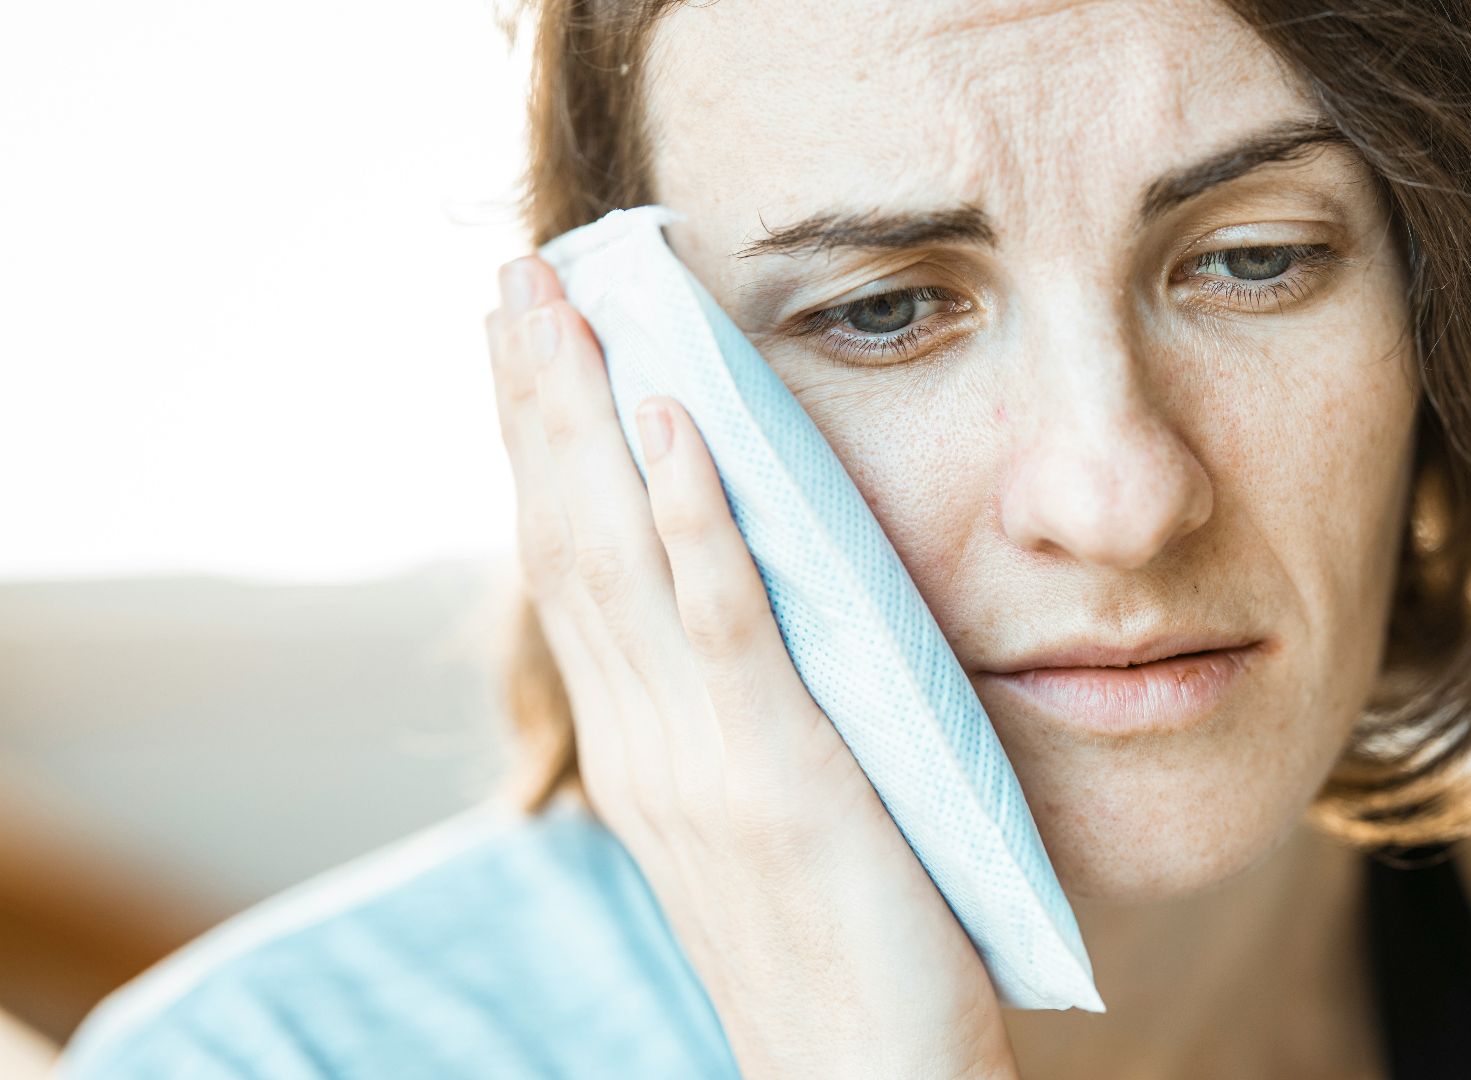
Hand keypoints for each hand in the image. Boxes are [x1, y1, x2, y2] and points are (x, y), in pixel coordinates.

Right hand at [484, 255, 1018, 1079]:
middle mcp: (645, 744)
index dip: (539, 448)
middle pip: (566, 536)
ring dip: (584, 417)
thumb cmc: (833, 955)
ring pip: (618, 554)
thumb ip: (735, 718)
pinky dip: (690, 512)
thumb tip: (744, 619)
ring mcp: (700, 758)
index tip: (524, 342)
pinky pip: (724, 620)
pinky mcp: (781, 774)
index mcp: (641, 751)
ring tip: (560, 302)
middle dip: (536, 399)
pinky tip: (669, 419)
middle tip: (515, 275)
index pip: (570, 569)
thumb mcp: (761, 820)